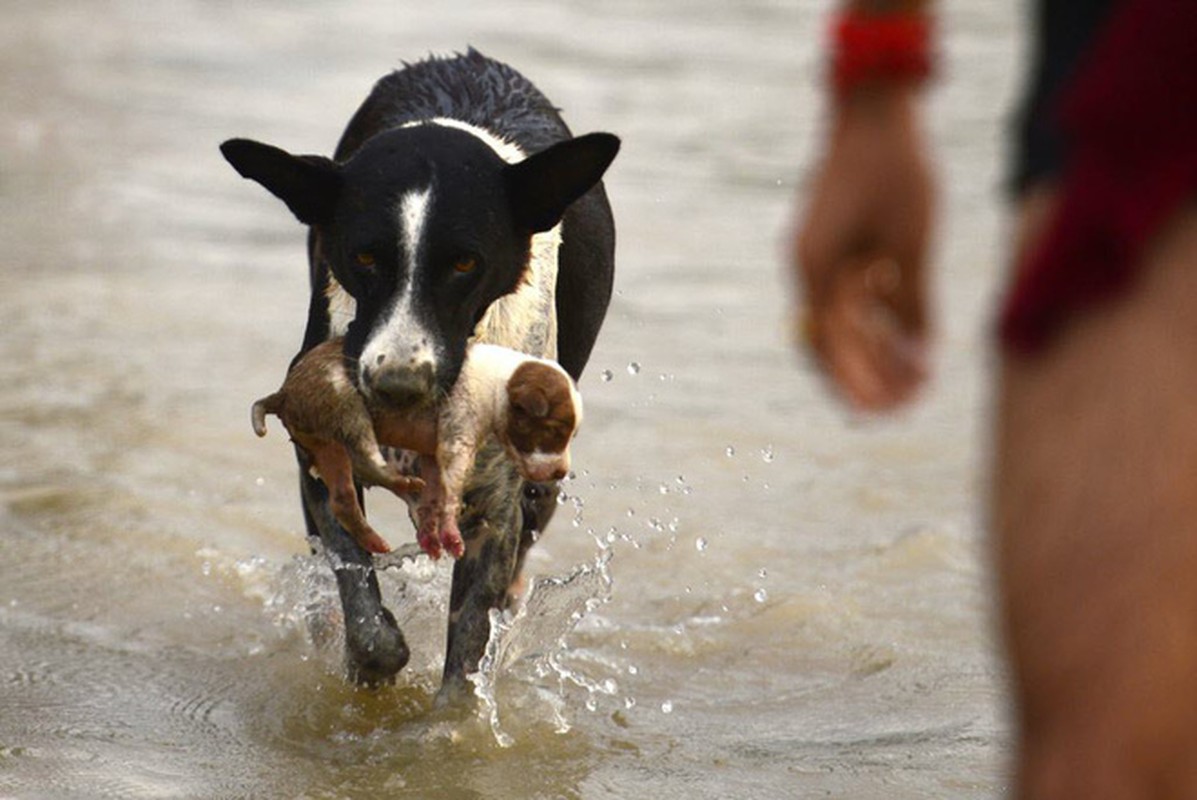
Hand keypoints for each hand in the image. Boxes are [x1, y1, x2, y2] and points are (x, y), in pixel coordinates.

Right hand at [793, 85, 934, 410]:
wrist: (875, 113)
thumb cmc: (897, 170)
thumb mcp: (913, 240)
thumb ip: (914, 300)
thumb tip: (921, 356)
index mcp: (815, 269)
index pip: (830, 345)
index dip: (855, 383)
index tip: (882, 412)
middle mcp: (810, 269)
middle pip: (833, 340)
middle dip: (867, 376)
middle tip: (903, 406)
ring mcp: (820, 258)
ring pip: (844, 323)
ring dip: (875, 353)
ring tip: (915, 379)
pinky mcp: (836, 248)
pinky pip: (852, 299)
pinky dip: (877, 323)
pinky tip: (908, 342)